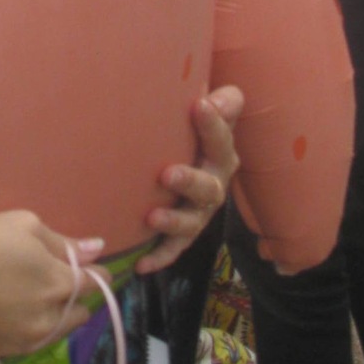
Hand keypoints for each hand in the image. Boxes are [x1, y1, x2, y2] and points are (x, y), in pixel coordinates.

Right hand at [0, 210, 105, 357]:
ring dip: (50, 316)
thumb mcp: (21, 225)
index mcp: (59, 286)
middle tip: (49, 278)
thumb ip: (62, 241)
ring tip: (24, 296)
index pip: (95, 283)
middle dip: (73, 297)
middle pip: (79, 314)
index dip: (93, 270)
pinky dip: (20, 328)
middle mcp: (48, 321)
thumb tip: (96, 249)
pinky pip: (21, 342)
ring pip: (52, 332)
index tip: (84, 263)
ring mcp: (21, 343)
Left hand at [136, 84, 242, 274]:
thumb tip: (214, 99)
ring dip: (174, 221)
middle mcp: (213, 186)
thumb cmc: (189, 131)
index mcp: (220, 155)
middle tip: (167, 174)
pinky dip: (160, 257)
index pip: (221, 140)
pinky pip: (173, 249)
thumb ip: (218, 105)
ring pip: (192, 222)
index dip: (214, 124)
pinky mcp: (181, 234)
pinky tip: (141, 264)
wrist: (186, 161)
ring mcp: (198, 213)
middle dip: (191, 182)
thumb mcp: (205, 113)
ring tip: (152, 217)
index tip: (199, 104)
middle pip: (209, 188)